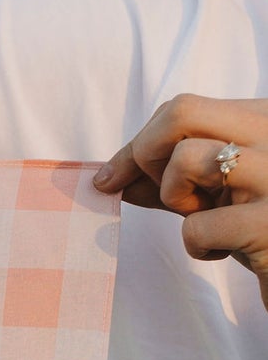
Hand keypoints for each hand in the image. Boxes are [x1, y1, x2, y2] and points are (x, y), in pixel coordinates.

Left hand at [94, 94, 267, 309]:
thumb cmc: (253, 227)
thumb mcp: (211, 193)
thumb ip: (164, 178)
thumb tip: (108, 176)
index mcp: (262, 118)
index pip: (183, 109)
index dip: (141, 145)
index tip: (118, 178)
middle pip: (182, 112)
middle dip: (147, 154)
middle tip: (160, 192)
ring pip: (186, 159)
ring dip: (175, 198)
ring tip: (203, 217)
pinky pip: (197, 226)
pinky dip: (196, 245)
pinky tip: (223, 250)